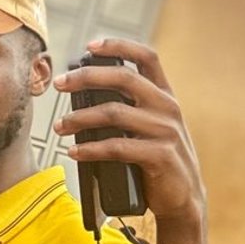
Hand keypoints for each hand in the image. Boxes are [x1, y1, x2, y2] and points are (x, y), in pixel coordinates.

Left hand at [55, 39, 206, 230]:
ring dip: (80, 118)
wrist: (184, 198)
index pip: (147, 57)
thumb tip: (83, 94)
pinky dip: (90, 149)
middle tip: (60, 85)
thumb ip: (130, 108)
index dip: (119, 45)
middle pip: (123, 78)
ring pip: (113, 113)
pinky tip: (74, 152)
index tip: (90, 46)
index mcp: (165, 95)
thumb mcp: (151, 126)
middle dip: (86, 77)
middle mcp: (168, 107)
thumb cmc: (158, 159)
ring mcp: (166, 131)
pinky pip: (117, 147)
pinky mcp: (160, 156)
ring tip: (60, 126)